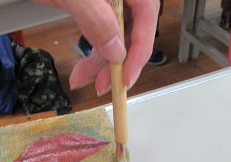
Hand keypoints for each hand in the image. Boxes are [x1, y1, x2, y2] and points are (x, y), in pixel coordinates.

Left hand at [34, 0, 159, 94]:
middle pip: (132, 28)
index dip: (140, 51)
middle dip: (116, 61)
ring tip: (83, 78)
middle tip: (103, 84)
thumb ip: (96, 18)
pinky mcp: (95, 2)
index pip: (147, 16)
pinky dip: (92, 49)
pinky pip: (102, 28)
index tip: (126, 78)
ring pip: (115, 33)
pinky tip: (82, 66)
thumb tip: (116, 51)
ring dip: (101, 61)